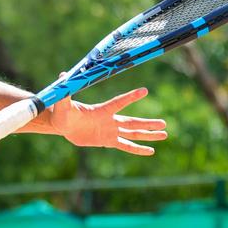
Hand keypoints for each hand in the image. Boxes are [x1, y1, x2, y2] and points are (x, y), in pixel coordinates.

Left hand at [51, 87, 167, 154]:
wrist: (65, 124)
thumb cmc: (64, 112)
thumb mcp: (63, 104)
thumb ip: (65, 93)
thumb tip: (62, 76)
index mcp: (102, 110)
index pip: (118, 102)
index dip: (130, 97)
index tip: (144, 90)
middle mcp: (110, 119)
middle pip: (133, 122)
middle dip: (148, 123)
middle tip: (164, 123)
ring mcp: (111, 130)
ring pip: (133, 133)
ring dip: (148, 134)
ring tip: (164, 134)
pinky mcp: (108, 140)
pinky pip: (125, 145)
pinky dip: (137, 149)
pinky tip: (150, 151)